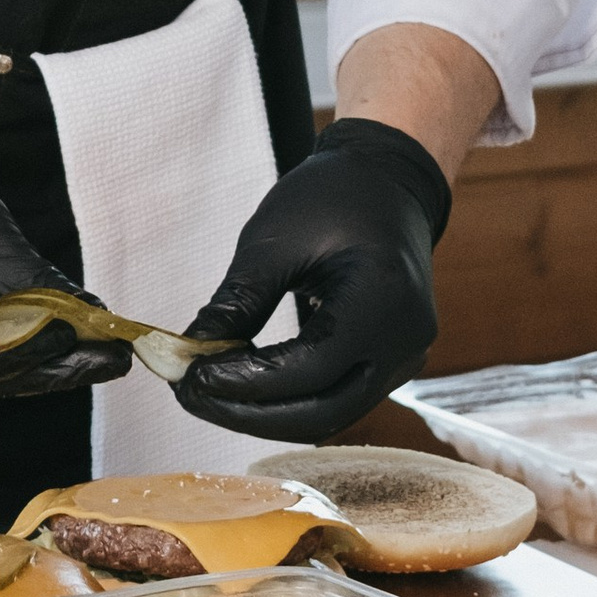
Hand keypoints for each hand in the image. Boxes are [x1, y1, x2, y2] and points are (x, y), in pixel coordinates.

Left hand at [172, 119, 450, 441]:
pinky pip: (339, 399)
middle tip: (190, 396)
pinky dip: (289, 400)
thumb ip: (238, 301)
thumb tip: (190, 352)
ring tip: (209, 394)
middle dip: (249, 413)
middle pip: (323, 412)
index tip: (190, 377)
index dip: (246, 383)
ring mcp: (406, 358)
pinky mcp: (393, 364)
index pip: (311, 369)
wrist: (388, 181)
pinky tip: (245, 385)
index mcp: (383, 299)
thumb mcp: (275, 238)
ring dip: (265, 414)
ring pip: (330, 415)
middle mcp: (404, 342)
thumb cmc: (332, 196)